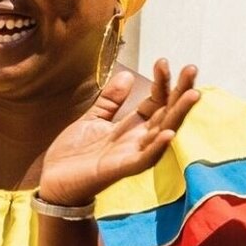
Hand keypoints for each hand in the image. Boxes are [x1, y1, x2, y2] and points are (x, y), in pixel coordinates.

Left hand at [38, 59, 198, 207]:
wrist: (53, 183)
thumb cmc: (73, 155)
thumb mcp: (91, 119)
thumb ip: (111, 100)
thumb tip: (127, 74)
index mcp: (133, 126)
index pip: (156, 100)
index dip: (161, 82)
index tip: (162, 62)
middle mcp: (139, 138)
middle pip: (167, 112)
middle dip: (181, 91)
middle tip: (192, 69)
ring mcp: (133, 153)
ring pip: (163, 131)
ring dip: (179, 113)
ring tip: (193, 94)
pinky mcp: (122, 168)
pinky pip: (145, 158)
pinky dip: (158, 147)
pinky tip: (169, 133)